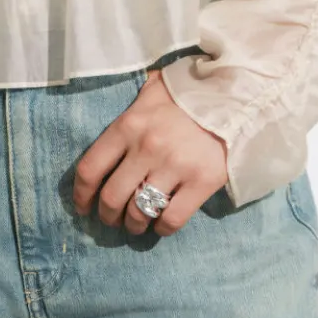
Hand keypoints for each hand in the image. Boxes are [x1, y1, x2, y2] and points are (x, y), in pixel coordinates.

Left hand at [72, 67, 228, 235]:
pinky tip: (161, 224)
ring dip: (132, 225)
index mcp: (128, 125)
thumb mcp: (152, 89)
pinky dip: (162, 228)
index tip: (83, 206)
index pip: (90, 168)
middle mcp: (147, 148)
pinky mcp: (201, 182)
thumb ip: (130, 104)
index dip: (82, 195)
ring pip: (139, 212)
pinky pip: (172, 219)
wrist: (235, 98)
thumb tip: (115, 102)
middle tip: (111, 219)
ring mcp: (174, 167)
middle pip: (112, 197)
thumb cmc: (188, 93)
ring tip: (135, 224)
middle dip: (107, 216)